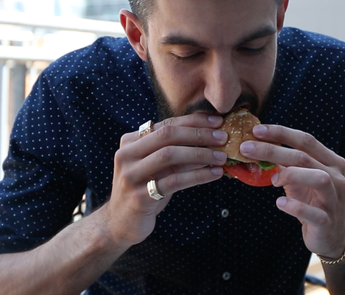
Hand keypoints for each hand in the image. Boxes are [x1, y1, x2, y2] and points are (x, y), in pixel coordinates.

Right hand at [103, 114, 227, 247]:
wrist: (121, 223)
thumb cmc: (144, 190)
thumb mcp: (159, 168)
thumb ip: (179, 153)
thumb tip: (212, 140)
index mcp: (131, 141)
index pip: (167, 124)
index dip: (194, 121)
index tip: (218, 122)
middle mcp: (127, 154)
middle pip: (167, 135)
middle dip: (198, 134)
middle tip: (223, 138)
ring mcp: (131, 175)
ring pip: (169, 155)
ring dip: (200, 154)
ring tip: (222, 157)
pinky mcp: (139, 196)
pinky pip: (174, 181)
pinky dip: (198, 175)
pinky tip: (214, 174)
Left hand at [239, 124, 344, 258]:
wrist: (330, 234)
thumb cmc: (312, 200)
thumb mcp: (300, 178)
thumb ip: (285, 162)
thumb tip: (255, 146)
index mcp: (330, 161)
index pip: (306, 140)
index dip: (280, 133)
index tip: (256, 130)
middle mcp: (336, 176)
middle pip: (305, 157)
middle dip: (273, 150)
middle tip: (246, 148)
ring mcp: (333, 199)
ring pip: (318, 179)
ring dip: (291, 174)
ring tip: (273, 179)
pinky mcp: (327, 221)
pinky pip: (313, 213)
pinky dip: (295, 206)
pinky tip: (280, 202)